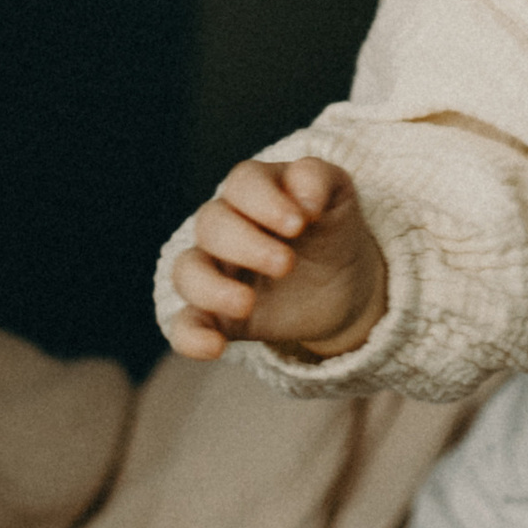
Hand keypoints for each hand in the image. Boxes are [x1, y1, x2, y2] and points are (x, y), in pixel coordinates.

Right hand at [163, 156, 387, 363]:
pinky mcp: (216, 314)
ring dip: (211, 287)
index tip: (299, 224)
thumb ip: (321, 180)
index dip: (265, 201)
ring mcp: (216, 271)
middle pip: (211, 223)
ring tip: (247, 304)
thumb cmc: (331, 229)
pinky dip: (190, 337)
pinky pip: (185, 324)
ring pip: (187, 271)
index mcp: (256, 191)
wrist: (342, 283)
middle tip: (286, 264)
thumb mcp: (339, 197)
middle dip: (247, 244)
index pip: (243, 183)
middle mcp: (226, 227)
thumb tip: (304, 194)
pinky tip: (215, 347)